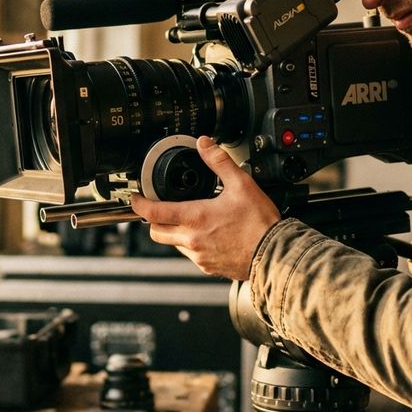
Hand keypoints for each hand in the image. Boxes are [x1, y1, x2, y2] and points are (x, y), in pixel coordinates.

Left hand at [129, 136, 279, 279]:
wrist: (274, 253)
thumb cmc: (260, 224)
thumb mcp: (241, 184)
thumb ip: (219, 161)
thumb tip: (205, 144)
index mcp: (195, 218)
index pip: (153, 212)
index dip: (139, 204)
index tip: (136, 198)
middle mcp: (192, 240)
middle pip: (156, 232)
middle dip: (154, 219)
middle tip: (160, 208)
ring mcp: (199, 256)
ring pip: (173, 244)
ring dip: (173, 232)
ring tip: (189, 219)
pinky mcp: (208, 267)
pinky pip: (190, 255)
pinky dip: (191, 244)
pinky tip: (206, 235)